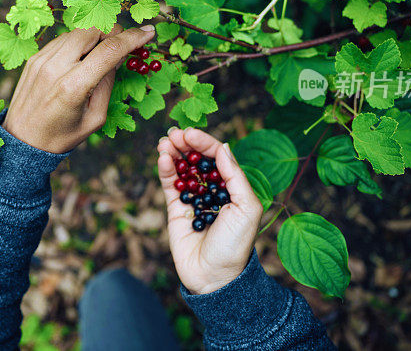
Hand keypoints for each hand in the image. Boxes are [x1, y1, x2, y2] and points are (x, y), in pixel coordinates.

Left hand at [3, 24, 154, 152]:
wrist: (22, 141)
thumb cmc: (63, 135)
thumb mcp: (95, 118)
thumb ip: (108, 84)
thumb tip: (118, 56)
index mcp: (73, 87)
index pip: (109, 51)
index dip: (133, 38)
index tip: (149, 32)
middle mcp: (55, 68)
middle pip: (92, 30)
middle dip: (112, 33)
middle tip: (121, 46)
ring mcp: (41, 60)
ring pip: (77, 31)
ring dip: (95, 36)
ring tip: (100, 55)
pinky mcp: (34, 58)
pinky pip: (62, 39)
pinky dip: (77, 43)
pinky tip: (80, 59)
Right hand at [157, 127, 263, 294]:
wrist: (214, 277)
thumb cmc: (236, 244)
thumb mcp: (247, 208)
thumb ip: (235, 176)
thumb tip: (224, 147)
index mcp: (232, 187)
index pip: (217, 157)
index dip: (204, 143)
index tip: (190, 133)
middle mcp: (212, 190)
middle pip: (197, 159)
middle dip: (186, 144)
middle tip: (174, 134)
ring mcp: (193, 199)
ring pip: (182, 169)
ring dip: (173, 152)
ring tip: (165, 142)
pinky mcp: (176, 209)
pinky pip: (170, 185)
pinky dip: (166, 170)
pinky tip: (163, 158)